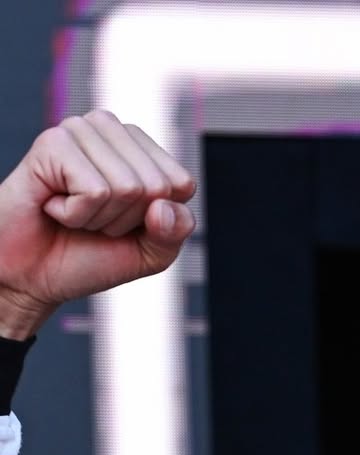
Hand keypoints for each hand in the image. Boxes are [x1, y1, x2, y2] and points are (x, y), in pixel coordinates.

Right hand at [0, 109, 196, 337]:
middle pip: (156, 186)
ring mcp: (81, 131)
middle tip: (93, 221)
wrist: (34, 275)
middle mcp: (111, 131)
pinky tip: (55, 206)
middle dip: (127, 220)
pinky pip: (95, 191)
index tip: (122, 223)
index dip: (157, 221)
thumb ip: (176, 231)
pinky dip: (77, 215)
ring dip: (100, 218)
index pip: (181, 183)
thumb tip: (165, 206)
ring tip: (74, 213)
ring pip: (127, 187)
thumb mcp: (149, 254)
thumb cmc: (88, 255)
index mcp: (140, 150)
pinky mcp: (53, 142)